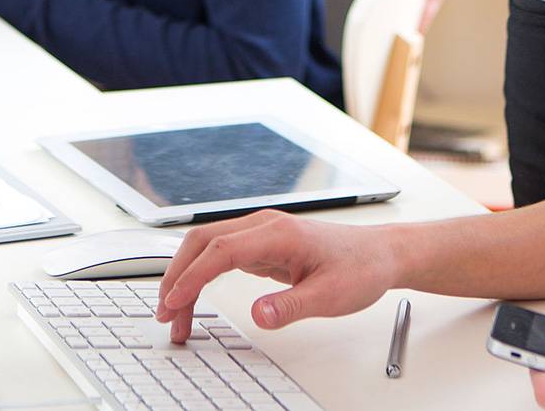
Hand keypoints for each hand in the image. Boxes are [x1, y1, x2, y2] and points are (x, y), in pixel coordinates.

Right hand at [154, 210, 400, 341]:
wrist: (380, 254)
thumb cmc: (360, 268)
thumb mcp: (331, 296)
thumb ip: (292, 306)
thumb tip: (258, 316)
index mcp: (279, 232)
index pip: (221, 249)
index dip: (193, 276)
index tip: (174, 302)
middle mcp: (265, 226)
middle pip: (204, 241)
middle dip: (178, 275)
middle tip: (165, 314)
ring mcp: (262, 234)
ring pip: (208, 248)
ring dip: (186, 277)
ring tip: (176, 317)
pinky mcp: (262, 246)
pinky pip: (221, 257)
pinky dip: (202, 278)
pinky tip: (194, 299)